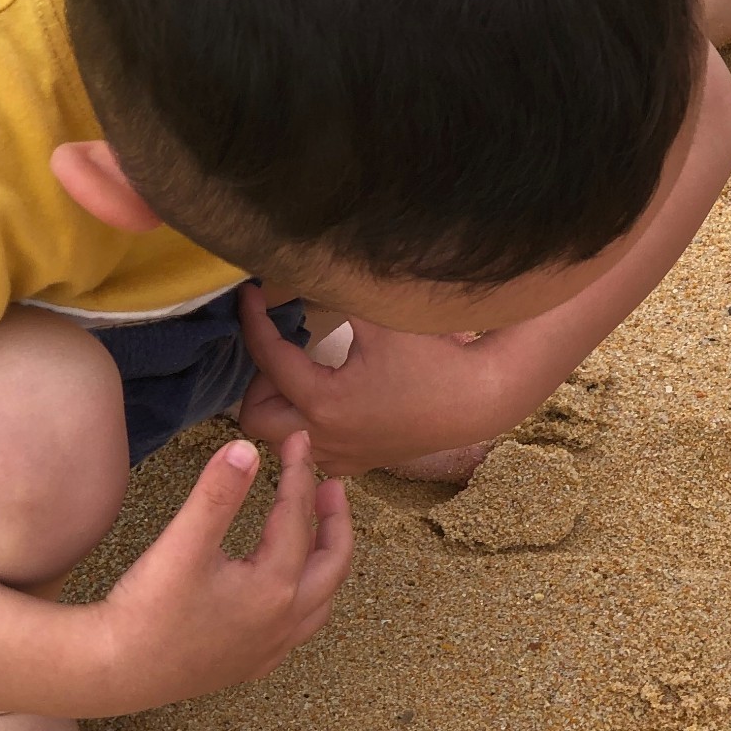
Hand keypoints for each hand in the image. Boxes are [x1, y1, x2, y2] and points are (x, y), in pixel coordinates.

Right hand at [94, 431, 352, 709]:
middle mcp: (284, 620)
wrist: (111, 674)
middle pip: (333, 561)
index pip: (298, 518)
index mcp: (274, 587)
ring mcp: (272, 647)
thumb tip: (247, 447)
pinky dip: (309, 594)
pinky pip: (300, 626)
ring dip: (328, 558)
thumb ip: (217, 494)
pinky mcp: (252, 664)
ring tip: (320, 528)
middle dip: (335, 519)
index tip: (297, 440)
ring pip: (322, 597)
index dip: (299, 473)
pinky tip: (289, 585)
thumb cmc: (144, 610)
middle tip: (331, 485)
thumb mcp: (181, 544)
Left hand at [239, 288, 496, 475]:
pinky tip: (327, 400)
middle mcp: (326, 437)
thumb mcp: (379, 317)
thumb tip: (297, 269)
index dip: (253, 320)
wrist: (480, 398)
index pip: (268, 358)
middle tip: (278, 351)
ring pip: (282, 439)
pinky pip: (314, 451)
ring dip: (281, 407)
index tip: (250, 296)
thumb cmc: (434, 357)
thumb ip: (333, 293)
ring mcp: (344, 454)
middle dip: (258, 382)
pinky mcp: (363, 461)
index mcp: (323, 402)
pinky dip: (306, 427)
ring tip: (300, 374)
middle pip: (255, 419)